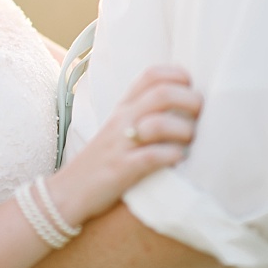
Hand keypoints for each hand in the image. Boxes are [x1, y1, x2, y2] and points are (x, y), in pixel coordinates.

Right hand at [47, 65, 202, 226]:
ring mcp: (120, 144)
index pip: (152, 74)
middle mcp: (122, 119)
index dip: (178, 75)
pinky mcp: (121, 169)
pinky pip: (153, 156)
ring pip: (160, 124)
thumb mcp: (118, 128)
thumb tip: (183, 103)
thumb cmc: (101, 161)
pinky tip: (178, 160)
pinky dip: (172, 156)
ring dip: (184, 132)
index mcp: (123, 107)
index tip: (192, 88)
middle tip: (201, 116)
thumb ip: (142, 112)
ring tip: (190, 142)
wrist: (67, 193)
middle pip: (162, 94)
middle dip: (190, 101)